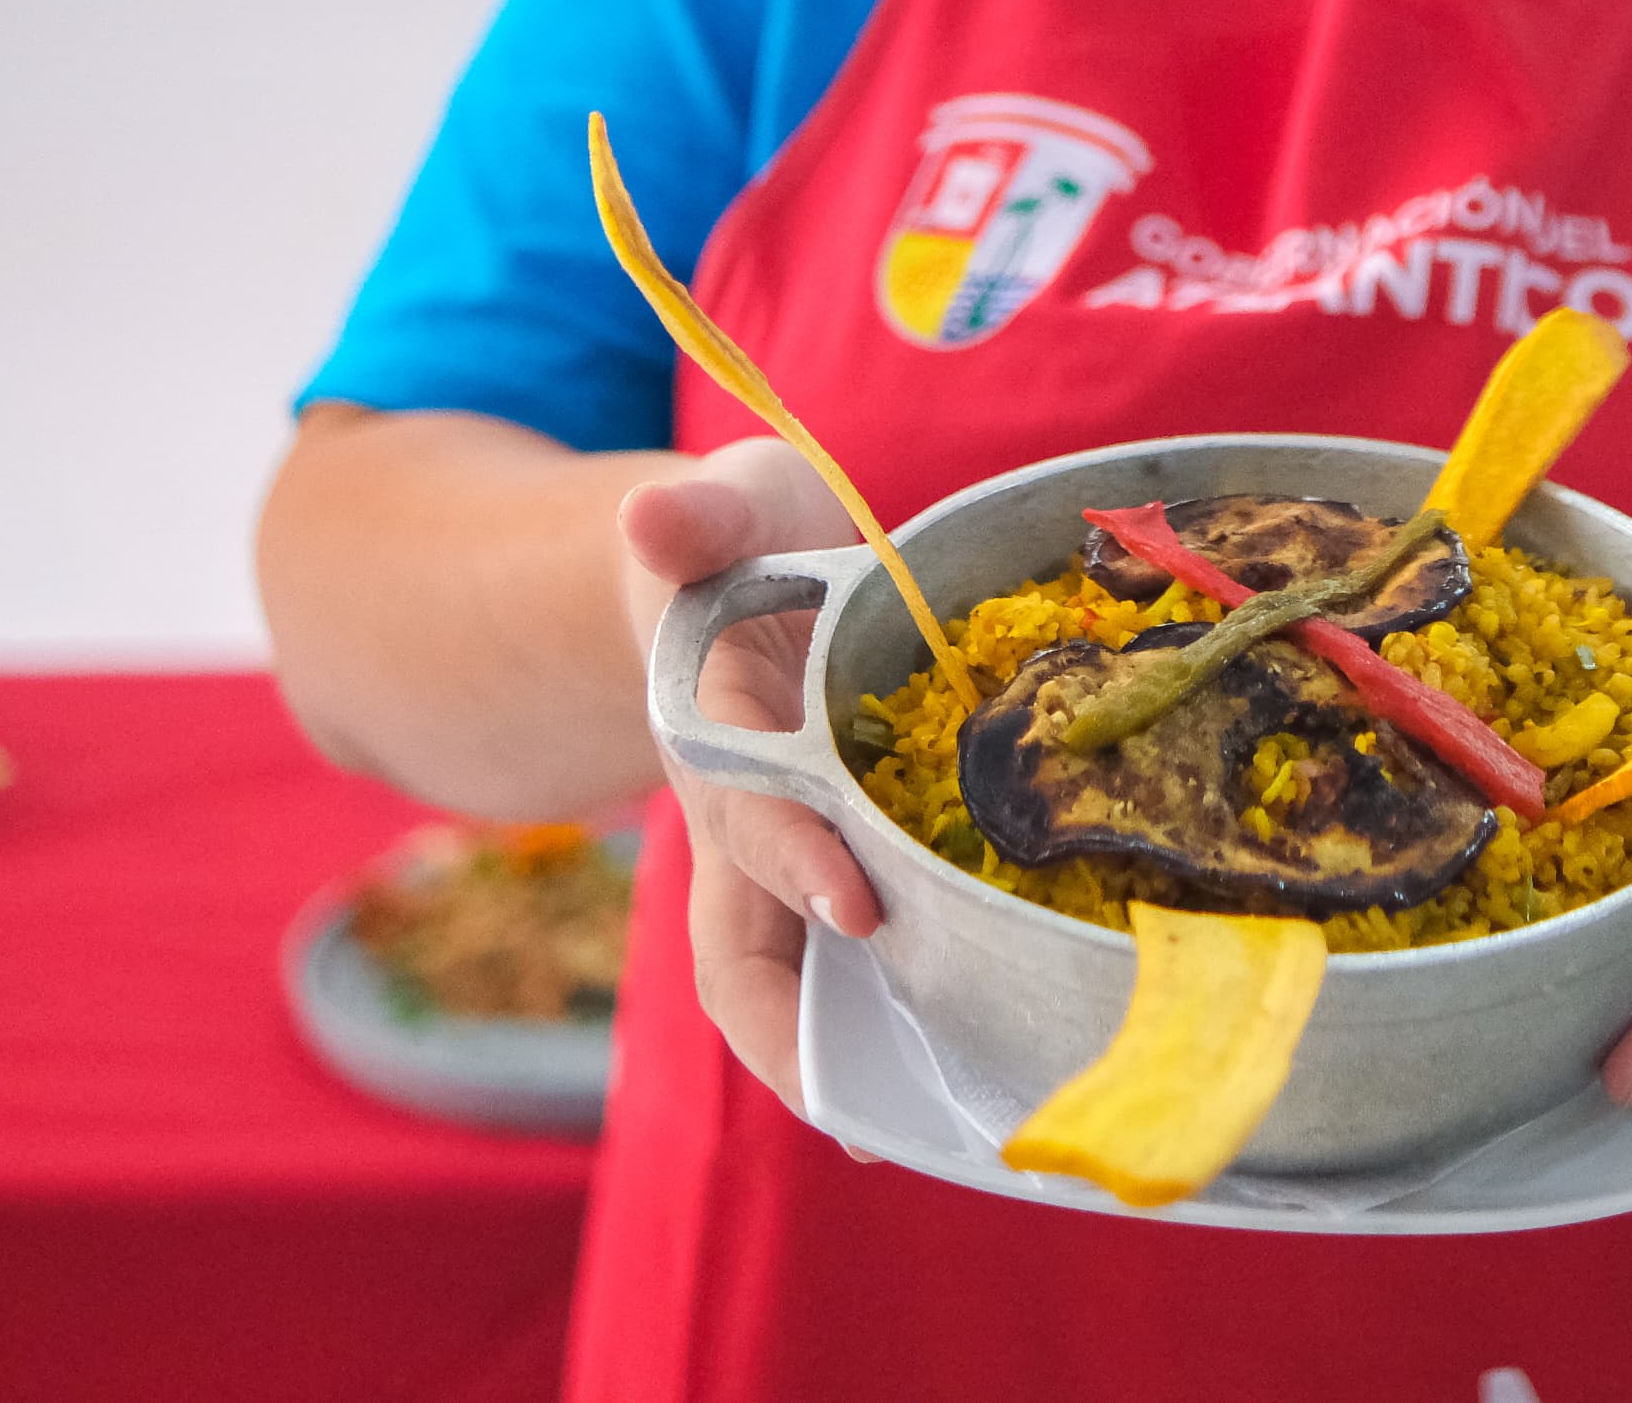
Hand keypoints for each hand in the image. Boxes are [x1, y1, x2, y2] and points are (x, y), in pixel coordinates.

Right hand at [615, 437, 881, 1114]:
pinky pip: (860, 966)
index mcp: (718, 741)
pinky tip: (978, 1066)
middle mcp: (743, 825)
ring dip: (852, 1058)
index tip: (859, 904)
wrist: (725, 575)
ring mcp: (783, 859)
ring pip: (796, 987)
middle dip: (797, 1039)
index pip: (748, 819)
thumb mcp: (728, 506)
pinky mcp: (838, 865)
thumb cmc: (738, 542)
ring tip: (942, 1125)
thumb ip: (698, 514)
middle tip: (879, 1113)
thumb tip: (652, 515)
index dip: (795, 863)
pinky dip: (899, 1020)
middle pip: (742, 962)